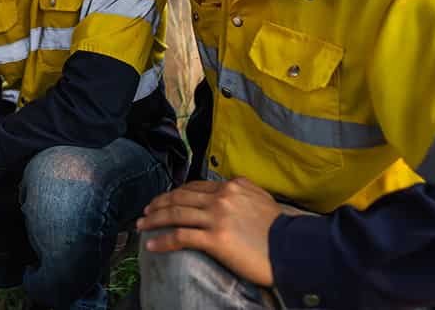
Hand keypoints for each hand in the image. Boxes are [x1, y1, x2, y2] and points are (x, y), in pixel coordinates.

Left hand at [136, 177, 281, 285]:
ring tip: (141, 225)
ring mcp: (216, 217)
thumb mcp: (262, 199)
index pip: (194, 187)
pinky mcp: (215, 239)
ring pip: (175, 214)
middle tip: (145, 211)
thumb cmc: (280, 229)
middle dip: (158, 204)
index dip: (175, 193)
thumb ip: (243, 191)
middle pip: (180, 197)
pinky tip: (152, 245)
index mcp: (231, 187)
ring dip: (154, 219)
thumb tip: (231, 186)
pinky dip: (162, 240)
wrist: (293, 248)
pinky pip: (181, 237)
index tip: (164, 200)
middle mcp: (221, 198)